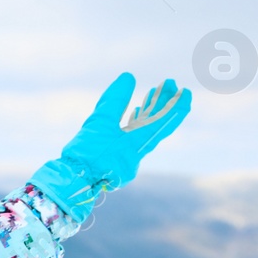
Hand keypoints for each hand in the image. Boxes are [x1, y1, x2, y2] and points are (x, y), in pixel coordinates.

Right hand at [31, 72, 191, 221]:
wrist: (73, 180)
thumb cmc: (86, 154)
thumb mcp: (99, 122)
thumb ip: (114, 100)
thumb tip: (128, 76)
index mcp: (139, 142)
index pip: (166, 120)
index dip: (177, 104)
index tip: (184, 89)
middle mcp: (139, 149)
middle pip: (158, 122)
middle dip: (164, 102)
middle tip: (169, 83)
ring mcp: (129, 154)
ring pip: (146, 128)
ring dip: (150, 109)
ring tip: (154, 91)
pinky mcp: (118, 156)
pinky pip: (134, 136)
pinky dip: (137, 121)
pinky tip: (135, 111)